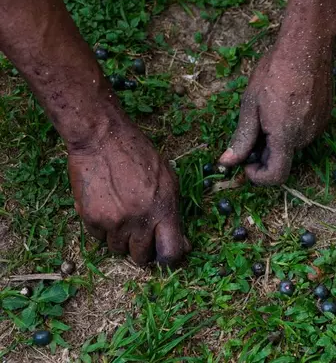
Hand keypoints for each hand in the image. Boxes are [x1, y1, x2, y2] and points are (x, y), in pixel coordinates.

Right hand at [67, 120, 189, 264]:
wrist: (102, 139)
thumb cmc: (140, 156)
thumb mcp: (169, 181)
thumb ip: (173, 213)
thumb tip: (183, 244)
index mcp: (164, 210)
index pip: (171, 253)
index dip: (168, 258)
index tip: (164, 253)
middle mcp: (140, 220)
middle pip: (141, 257)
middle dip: (142, 248)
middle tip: (140, 232)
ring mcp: (114, 222)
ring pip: (118, 249)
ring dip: (121, 238)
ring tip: (122, 214)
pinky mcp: (91, 219)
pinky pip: (98, 238)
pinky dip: (102, 228)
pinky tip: (106, 207)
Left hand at [218, 41, 332, 183]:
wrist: (309, 45)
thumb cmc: (275, 71)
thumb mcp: (250, 105)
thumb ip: (241, 138)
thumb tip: (226, 163)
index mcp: (285, 136)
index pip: (276, 177)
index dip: (258, 177)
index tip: (247, 164)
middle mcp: (306, 137)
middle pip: (283, 159)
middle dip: (264, 152)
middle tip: (253, 125)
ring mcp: (318, 128)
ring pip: (293, 145)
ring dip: (278, 137)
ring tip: (271, 107)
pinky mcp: (325, 118)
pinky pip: (305, 132)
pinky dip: (292, 127)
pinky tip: (286, 102)